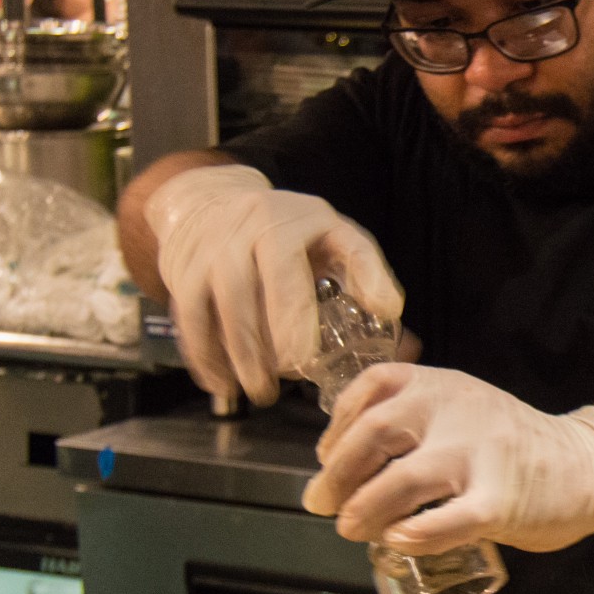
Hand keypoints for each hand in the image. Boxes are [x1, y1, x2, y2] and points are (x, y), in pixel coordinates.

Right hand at [147, 163, 401, 406]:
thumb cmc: (290, 232)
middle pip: (267, 284)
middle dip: (276, 336)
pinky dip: (204, 355)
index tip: (328, 338)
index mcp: (306, 221)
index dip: (333, 297)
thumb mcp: (336, 241)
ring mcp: (215, 247)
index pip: (326, 256)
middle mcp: (257, 227)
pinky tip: (222, 383)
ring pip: (223, 304)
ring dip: (240, 354)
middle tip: (291, 375)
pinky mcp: (183, 270)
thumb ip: (369, 286)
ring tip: (260, 391)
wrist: (212, 203)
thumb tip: (410, 350)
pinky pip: (190, 317)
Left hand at [302, 364, 593, 554]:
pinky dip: (412, 535)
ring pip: (403, 480)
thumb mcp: (462, 407)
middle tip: (321, 504)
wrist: (588, 465)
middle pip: (374, 434)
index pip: (371, 388)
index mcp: (441, 385)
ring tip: (352, 529)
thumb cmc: (512, 445)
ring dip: (364, 509)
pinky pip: (445, 522)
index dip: (336, 426)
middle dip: (337, 474)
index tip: (325, 458)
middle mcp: (456, 412)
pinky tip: (398, 542)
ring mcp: (480, 456)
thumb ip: (413, 418)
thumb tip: (341, 462)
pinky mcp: (501, 502)